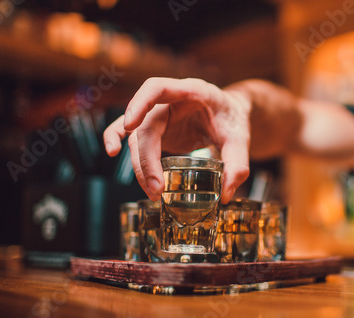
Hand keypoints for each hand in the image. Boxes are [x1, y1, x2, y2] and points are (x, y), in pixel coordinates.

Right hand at [103, 77, 250, 202]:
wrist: (230, 114)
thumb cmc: (233, 118)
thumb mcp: (242, 138)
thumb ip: (238, 163)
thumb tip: (226, 194)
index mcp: (192, 91)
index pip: (157, 87)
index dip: (140, 102)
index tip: (130, 125)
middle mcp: (170, 100)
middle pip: (146, 126)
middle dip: (147, 159)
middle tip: (157, 189)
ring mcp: (160, 114)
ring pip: (138, 138)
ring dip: (141, 165)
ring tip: (153, 191)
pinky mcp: (157, 128)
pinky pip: (130, 133)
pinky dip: (117, 140)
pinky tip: (112, 153)